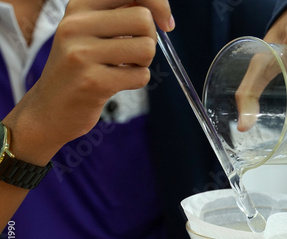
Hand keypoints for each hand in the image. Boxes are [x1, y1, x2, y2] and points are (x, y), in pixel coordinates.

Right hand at [4, 0, 173, 163]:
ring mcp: (82, 54)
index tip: (165, 22)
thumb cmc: (79, 68)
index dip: (158, 4)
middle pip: (144, 19)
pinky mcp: (93, 82)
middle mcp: (76, 25)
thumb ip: (120, 14)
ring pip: (146, 48)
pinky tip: (116, 83)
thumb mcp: (90, 31)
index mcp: (79, 6)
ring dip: (144, 62)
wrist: (50, 109)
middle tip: (134, 53)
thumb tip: (160, 11)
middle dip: (149, 39)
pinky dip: (137, 81)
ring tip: (124, 68)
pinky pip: (141, 76)